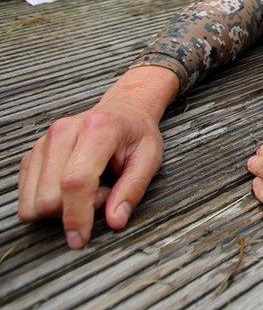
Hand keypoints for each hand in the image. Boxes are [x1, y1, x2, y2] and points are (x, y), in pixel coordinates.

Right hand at [17, 102, 162, 247]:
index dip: (77, 215)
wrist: (122, 110)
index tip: (81, 238)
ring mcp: (43, 142)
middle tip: (103, 193)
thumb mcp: (149, 159)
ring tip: (90, 188)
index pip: (76, 181)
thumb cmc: (136, 134)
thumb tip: (115, 221)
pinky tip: (73, 187)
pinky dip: (49, 200)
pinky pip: (26, 196)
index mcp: (98, 129)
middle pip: (48, 196)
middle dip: (75, 210)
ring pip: (32, 200)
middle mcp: (63, 132)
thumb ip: (133, 190)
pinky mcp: (32, 154)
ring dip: (61, 207)